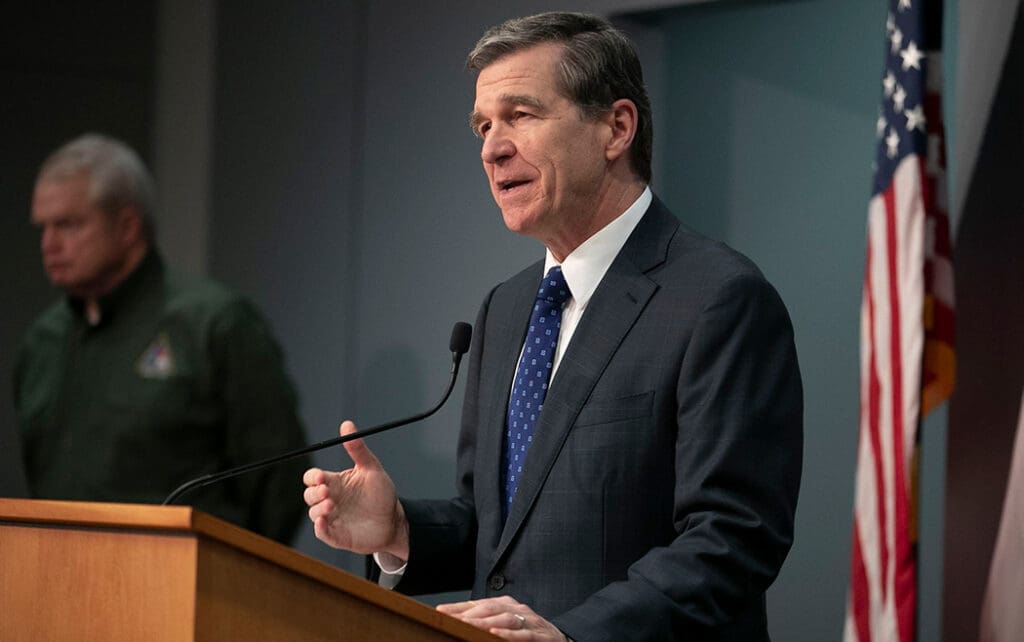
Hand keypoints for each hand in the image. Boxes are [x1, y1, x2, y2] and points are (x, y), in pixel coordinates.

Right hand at [302, 421, 408, 558]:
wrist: (395, 521)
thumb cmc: (382, 494)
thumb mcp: (372, 469)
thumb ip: (358, 449)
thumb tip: (346, 424)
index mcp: (335, 483)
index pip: (313, 477)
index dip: (313, 477)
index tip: (322, 476)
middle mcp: (330, 499)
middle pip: (309, 494)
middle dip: (314, 492)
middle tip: (327, 490)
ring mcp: (332, 518)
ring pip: (313, 513)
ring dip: (318, 508)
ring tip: (332, 504)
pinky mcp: (337, 535)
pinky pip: (321, 532)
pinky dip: (319, 527)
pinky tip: (323, 521)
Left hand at [437, 596, 567, 640]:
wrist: (561, 640)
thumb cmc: (529, 634)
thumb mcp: (507, 625)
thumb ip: (487, 623)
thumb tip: (458, 623)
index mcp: (507, 605)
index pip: (478, 603)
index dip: (459, 607)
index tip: (440, 612)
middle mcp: (517, 609)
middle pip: (489, 608)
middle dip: (467, 613)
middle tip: (448, 619)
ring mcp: (530, 621)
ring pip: (505, 618)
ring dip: (484, 622)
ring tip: (466, 626)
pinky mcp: (541, 636)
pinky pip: (524, 634)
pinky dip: (508, 635)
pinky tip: (494, 634)